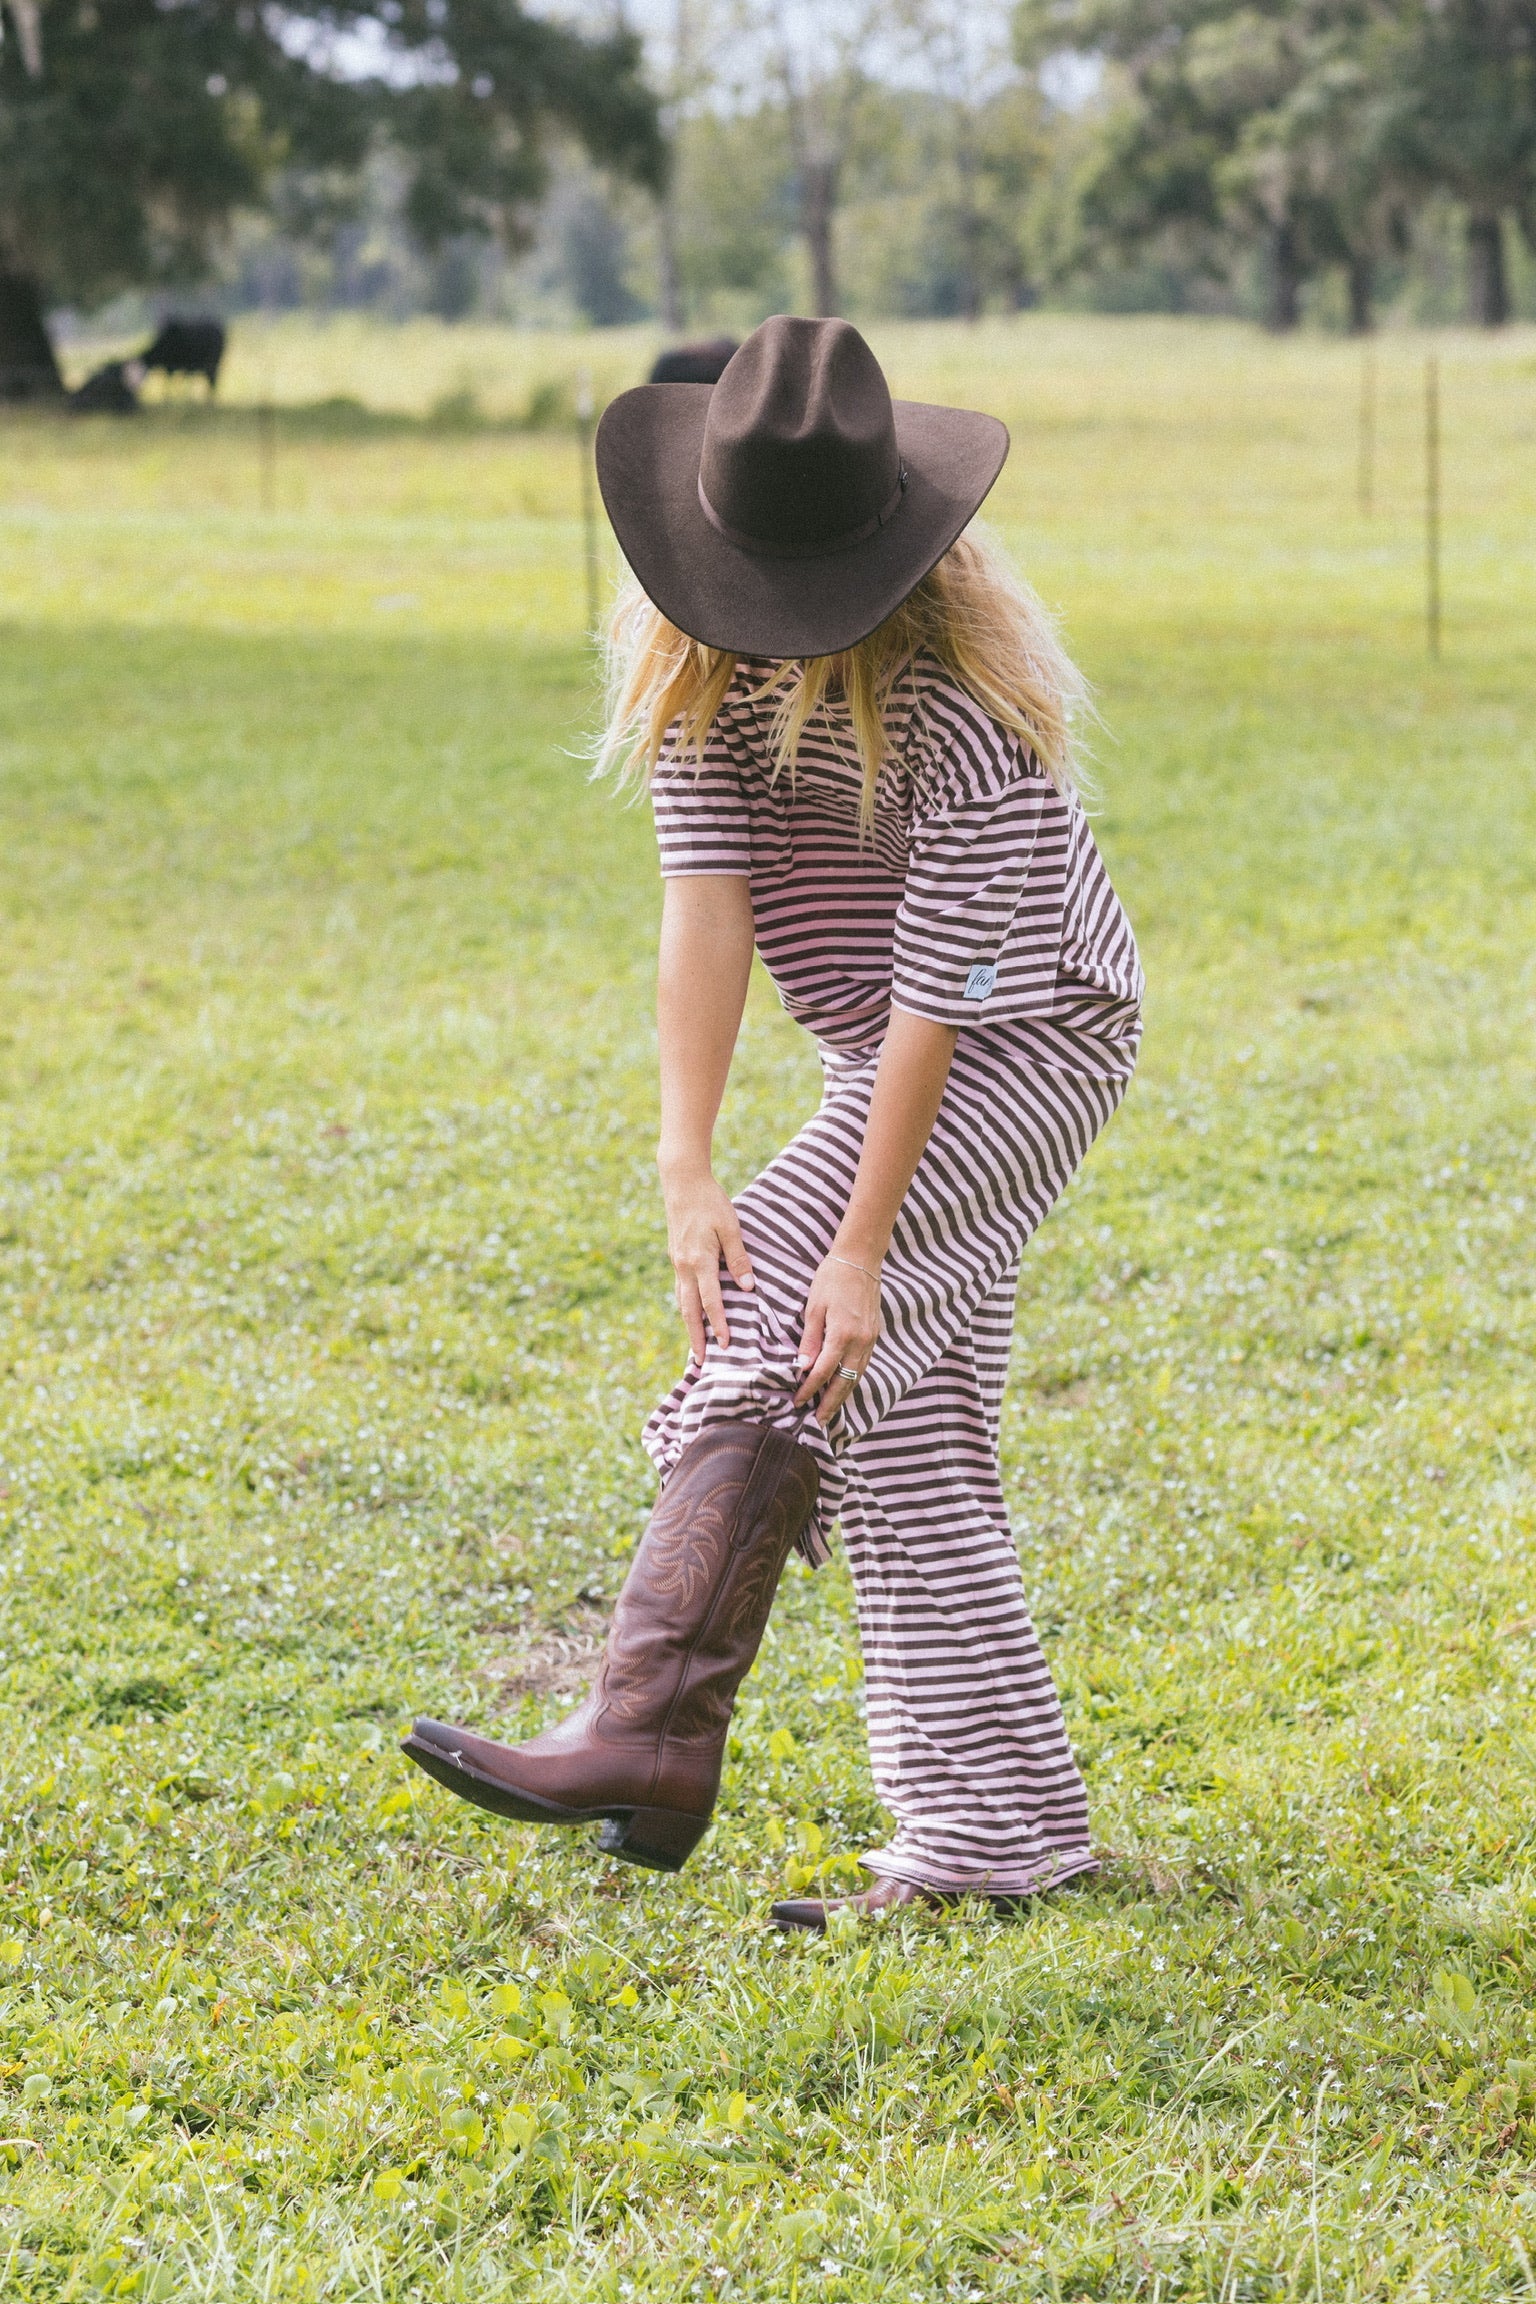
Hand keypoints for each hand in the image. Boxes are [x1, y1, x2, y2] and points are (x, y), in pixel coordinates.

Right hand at [661, 1165, 754, 1361]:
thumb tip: (748, 1287)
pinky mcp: (675, 1257)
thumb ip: (738, 1258)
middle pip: (689, 1310)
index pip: (711, 1300)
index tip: (726, 1344)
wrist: (682, 1182)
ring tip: (695, 1346)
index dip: (719, 1324)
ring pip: (681, 1301)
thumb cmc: (711, 1202)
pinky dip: (685, 1307)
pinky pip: (680, 1289)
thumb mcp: (730, 1227)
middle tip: (701, 1361)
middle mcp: (684, 1266)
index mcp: (699, 1260)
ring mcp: (677, 1262)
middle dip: (696, 1336)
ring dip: (689, 1325)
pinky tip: (691, 1314)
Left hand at [795, 1252, 881, 1424]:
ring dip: (843, 1394)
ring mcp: (870, 1339)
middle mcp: (860, 1341)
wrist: (861, 1259)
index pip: (823, 1372)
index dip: (810, 1389)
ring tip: (830, 1409)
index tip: (798, 1402)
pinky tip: (844, 1385)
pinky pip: (863, 1364)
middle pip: (845, 1382)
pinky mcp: (874, 1334)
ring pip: (857, 1376)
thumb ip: (810, 1340)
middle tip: (819, 1421)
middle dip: (831, 1403)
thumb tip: (803, 1367)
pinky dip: (853, 1379)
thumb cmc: (832, 1278)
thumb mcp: (814, 1307)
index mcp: (842, 1334)